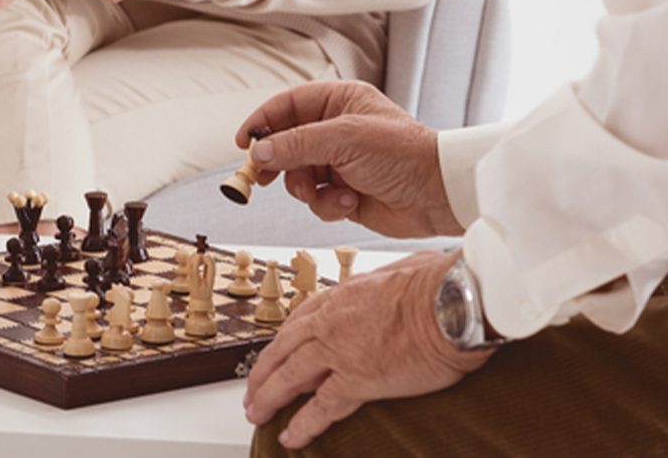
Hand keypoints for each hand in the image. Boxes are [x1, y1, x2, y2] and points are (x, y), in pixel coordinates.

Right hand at [237, 81, 460, 237]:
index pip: (287, 106)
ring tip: (326, 191)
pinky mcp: (344, 193)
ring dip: (307, 188)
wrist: (440, 196)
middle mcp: (337, 130)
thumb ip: (297, 144)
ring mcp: (340, 163)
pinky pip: (316, 199)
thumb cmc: (404, 155)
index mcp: (339, 102)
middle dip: (278, 162)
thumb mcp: (345, 140)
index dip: (263, 122)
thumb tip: (258, 153)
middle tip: (262, 176)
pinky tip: (350, 202)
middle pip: (286, 143)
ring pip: (297, 175)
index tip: (243, 142)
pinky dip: (328, 204)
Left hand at [243, 250, 492, 447]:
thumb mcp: (402, 269)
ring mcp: (339, 352)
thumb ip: (391, 280)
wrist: (454, 304)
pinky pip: (322, 408)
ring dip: (268, 397)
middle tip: (251, 390)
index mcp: (341, 296)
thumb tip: (403, 276)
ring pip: (289, 377)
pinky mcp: (357, 380)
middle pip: (283, 350)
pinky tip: (289, 437)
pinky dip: (303, 425)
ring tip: (256, 413)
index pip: (299, 321)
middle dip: (263, 372)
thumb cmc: (439, 284)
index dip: (284, 342)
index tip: (276, 354)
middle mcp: (330, 323)